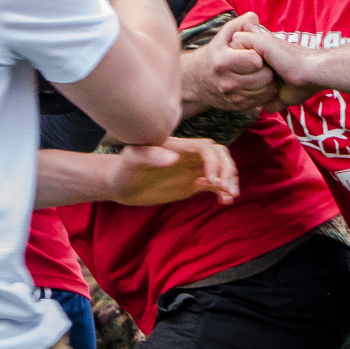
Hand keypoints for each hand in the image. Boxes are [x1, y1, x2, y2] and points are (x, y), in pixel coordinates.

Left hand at [104, 136, 237, 206]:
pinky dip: (222, 191)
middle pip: (220, 155)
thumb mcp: (131, 160)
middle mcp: (188, 156)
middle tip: (225, 188)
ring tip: (229, 196)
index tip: (211, 179)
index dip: (214, 161)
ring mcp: (191, 170)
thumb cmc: (122, 169)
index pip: (206, 148)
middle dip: (228, 170)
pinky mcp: (192, 183)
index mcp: (178, 147)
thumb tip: (176, 158)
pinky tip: (225, 201)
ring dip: (229, 180)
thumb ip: (150, 155)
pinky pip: (213, 185)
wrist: (119, 184)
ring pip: (220, 169)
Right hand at [185, 13, 278, 111]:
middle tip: (263, 63)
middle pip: (265, 77)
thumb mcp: (224, 34)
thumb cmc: (215, 53)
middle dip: (268, 68)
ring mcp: (233, 97)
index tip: (258, 52)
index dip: (261, 55)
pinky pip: (262, 100)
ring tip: (260, 72)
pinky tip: (257, 83)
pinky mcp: (238, 107)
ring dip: (269, 81)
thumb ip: (242, 23)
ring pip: (267, 90)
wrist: (197, 80)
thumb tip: (255, 21)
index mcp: (223, 62)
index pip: (256, 61)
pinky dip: (264, 92)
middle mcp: (227, 82)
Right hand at [230, 24, 314, 96]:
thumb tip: (232, 39)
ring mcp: (267, 86)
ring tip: (274, 83)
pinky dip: (266, 102)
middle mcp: (261, 71)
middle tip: (267, 73)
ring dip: (259, 92)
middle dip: (252, 79)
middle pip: (243, 81)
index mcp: (256, 57)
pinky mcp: (275, 100)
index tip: (249, 63)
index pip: (237, 63)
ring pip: (251, 95)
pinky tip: (273, 95)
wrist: (311, 74)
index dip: (240, 64)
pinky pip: (262, 105)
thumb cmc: (288, 56)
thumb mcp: (264, 42)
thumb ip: (246, 38)